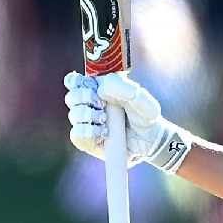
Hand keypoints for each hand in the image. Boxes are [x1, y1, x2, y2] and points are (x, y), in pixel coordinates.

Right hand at [64, 71, 193, 172]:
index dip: (75, 81)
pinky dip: (87, 132)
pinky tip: (102, 133)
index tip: (88, 87)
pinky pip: (76, 135)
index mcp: (100, 90)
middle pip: (71, 97)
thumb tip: (100, 89)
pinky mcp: (88, 141)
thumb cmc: (145, 115)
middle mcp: (90, 105)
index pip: (76, 81)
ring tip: (105, 120)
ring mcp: (88, 123)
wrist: (150, 141)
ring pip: (74, 115)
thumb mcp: (141, 98)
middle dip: (83, 98)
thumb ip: (125, 88)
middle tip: (100, 104)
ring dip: (88, 116)